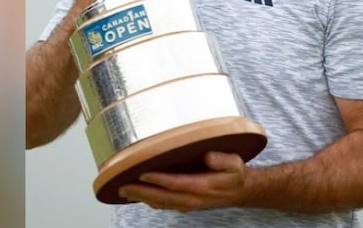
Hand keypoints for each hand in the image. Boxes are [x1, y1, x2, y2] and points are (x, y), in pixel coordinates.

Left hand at [118, 152, 249, 212]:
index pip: (175, 183)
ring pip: (160, 203)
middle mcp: (193, 198)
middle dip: (140, 192)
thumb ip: (222, 160)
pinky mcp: (186, 204)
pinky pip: (164, 204)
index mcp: (203, 187)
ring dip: (141, 198)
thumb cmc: (234, 175)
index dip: (157, 179)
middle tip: (121, 186)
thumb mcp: (235, 163)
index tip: (141, 172)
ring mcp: (188, 204)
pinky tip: (139, 195)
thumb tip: (208, 157)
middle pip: (162, 197)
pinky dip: (149, 201)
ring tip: (123, 191)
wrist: (241, 192)